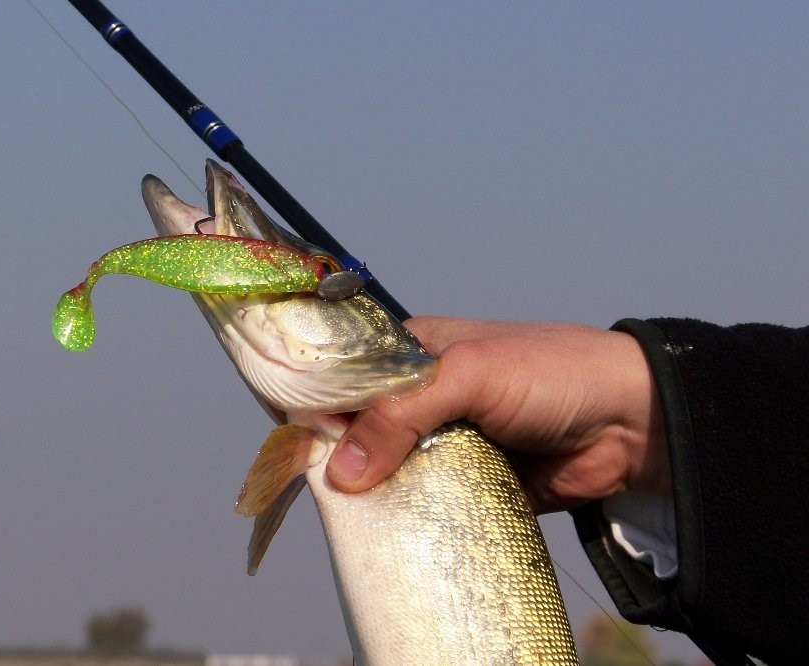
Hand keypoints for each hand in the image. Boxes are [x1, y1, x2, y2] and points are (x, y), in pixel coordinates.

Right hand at [326, 317, 670, 513]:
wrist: (631, 421)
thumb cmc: (551, 373)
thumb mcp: (469, 375)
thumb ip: (403, 414)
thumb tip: (343, 471)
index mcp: (415, 353)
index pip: (348, 375)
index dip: (315, 401)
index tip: (290, 435)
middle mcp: (421, 396)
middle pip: (360, 428)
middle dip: (339, 454)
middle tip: (320, 484)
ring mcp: (442, 441)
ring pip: (386, 468)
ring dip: (372, 489)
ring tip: (349, 512)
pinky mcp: (465, 481)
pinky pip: (421, 500)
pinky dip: (405, 514)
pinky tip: (385, 528)